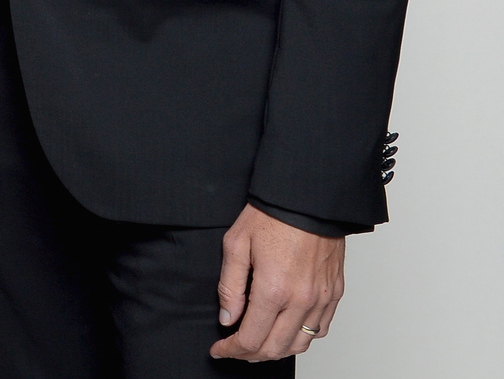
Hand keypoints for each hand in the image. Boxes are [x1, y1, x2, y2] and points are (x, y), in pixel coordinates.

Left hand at [211, 203, 345, 360]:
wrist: (308, 199)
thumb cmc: (271, 216)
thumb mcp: (236, 245)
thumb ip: (230, 287)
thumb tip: (227, 318)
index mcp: (274, 290)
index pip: (250, 338)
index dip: (231, 349)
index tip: (219, 348)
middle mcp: (301, 300)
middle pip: (275, 348)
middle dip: (250, 354)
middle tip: (234, 349)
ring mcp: (322, 299)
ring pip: (300, 344)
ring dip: (276, 351)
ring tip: (258, 344)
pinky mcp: (335, 293)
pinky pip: (320, 329)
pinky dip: (301, 338)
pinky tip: (286, 331)